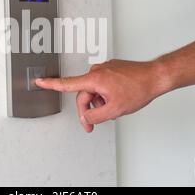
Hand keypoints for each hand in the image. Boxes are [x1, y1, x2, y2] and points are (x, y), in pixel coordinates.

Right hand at [35, 60, 171, 132]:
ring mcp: (104, 70)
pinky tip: (116, 100)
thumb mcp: (115, 109)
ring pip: (93, 91)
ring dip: (99, 102)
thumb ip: (96, 116)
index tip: (39, 82)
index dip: (51, 84)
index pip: (67, 84)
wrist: (154, 77)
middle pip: (83, 94)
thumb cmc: (138, 88)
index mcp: (94, 79)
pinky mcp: (111, 70)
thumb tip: (87, 117)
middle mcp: (97, 71)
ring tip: (113, 108)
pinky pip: (101, 85)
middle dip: (88, 110)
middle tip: (93, 125)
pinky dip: (105, 95)